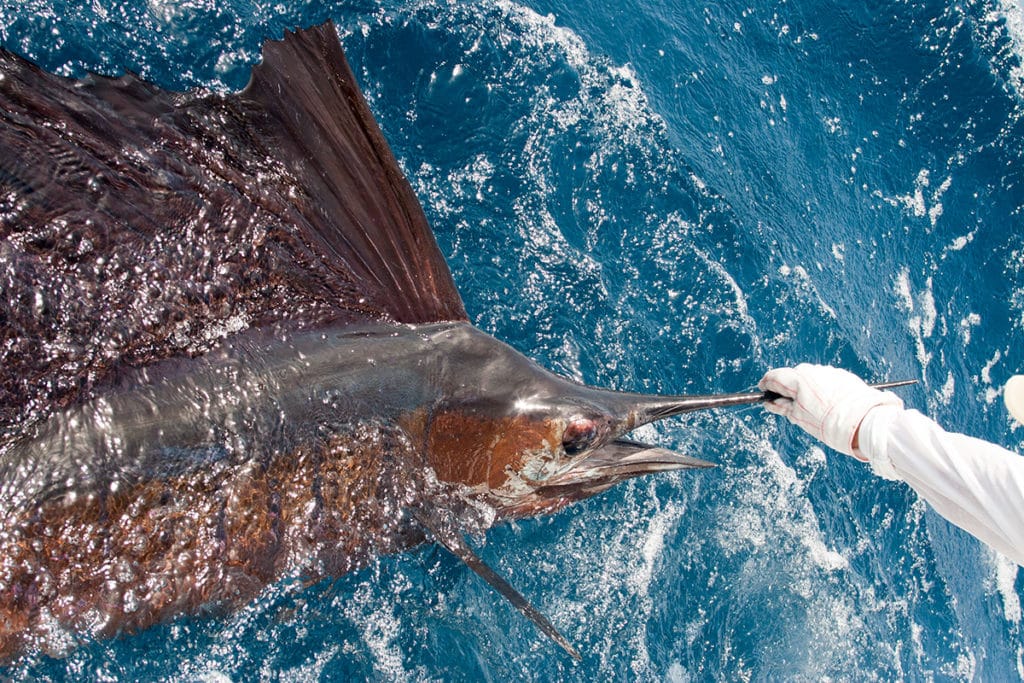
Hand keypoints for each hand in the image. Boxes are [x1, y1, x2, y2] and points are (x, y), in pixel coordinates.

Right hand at [758, 364, 903, 456]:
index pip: (774, 376)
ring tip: (814, 411)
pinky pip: (825, 380)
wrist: (866, 422)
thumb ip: (782, 407)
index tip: (764, 392)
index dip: (766, 385)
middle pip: (793, 376)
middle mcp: (813, 371)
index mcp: (799, 379)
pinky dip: (821, 390)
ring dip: (806, 390)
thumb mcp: (800, 418)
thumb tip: (770, 402)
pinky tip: (828, 406)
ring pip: (810, 378)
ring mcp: (830, 372)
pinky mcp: (844, 376)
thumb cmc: (830, 424)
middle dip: (788, 389)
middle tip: (790, 408)